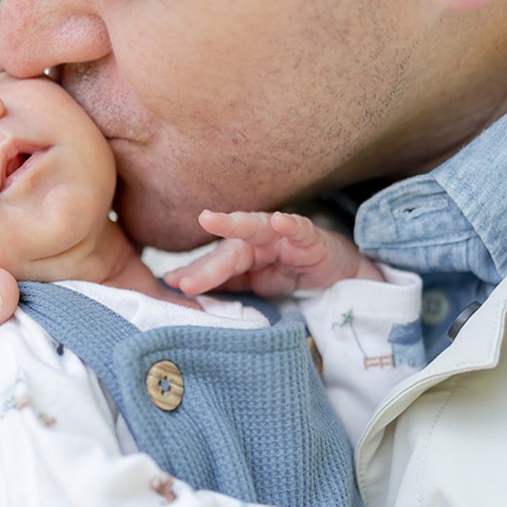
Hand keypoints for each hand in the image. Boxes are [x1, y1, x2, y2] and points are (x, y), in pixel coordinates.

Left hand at [165, 210, 381, 298]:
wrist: (334, 276)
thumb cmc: (287, 273)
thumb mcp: (251, 284)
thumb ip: (221, 282)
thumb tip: (178, 285)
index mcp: (240, 253)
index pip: (213, 264)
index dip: (194, 273)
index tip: (171, 284)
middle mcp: (257, 241)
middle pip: (228, 250)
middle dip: (206, 266)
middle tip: (181, 280)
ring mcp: (282, 237)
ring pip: (256, 229)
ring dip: (234, 224)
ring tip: (211, 221)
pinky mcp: (310, 239)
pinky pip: (300, 229)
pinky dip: (290, 225)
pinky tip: (279, 221)